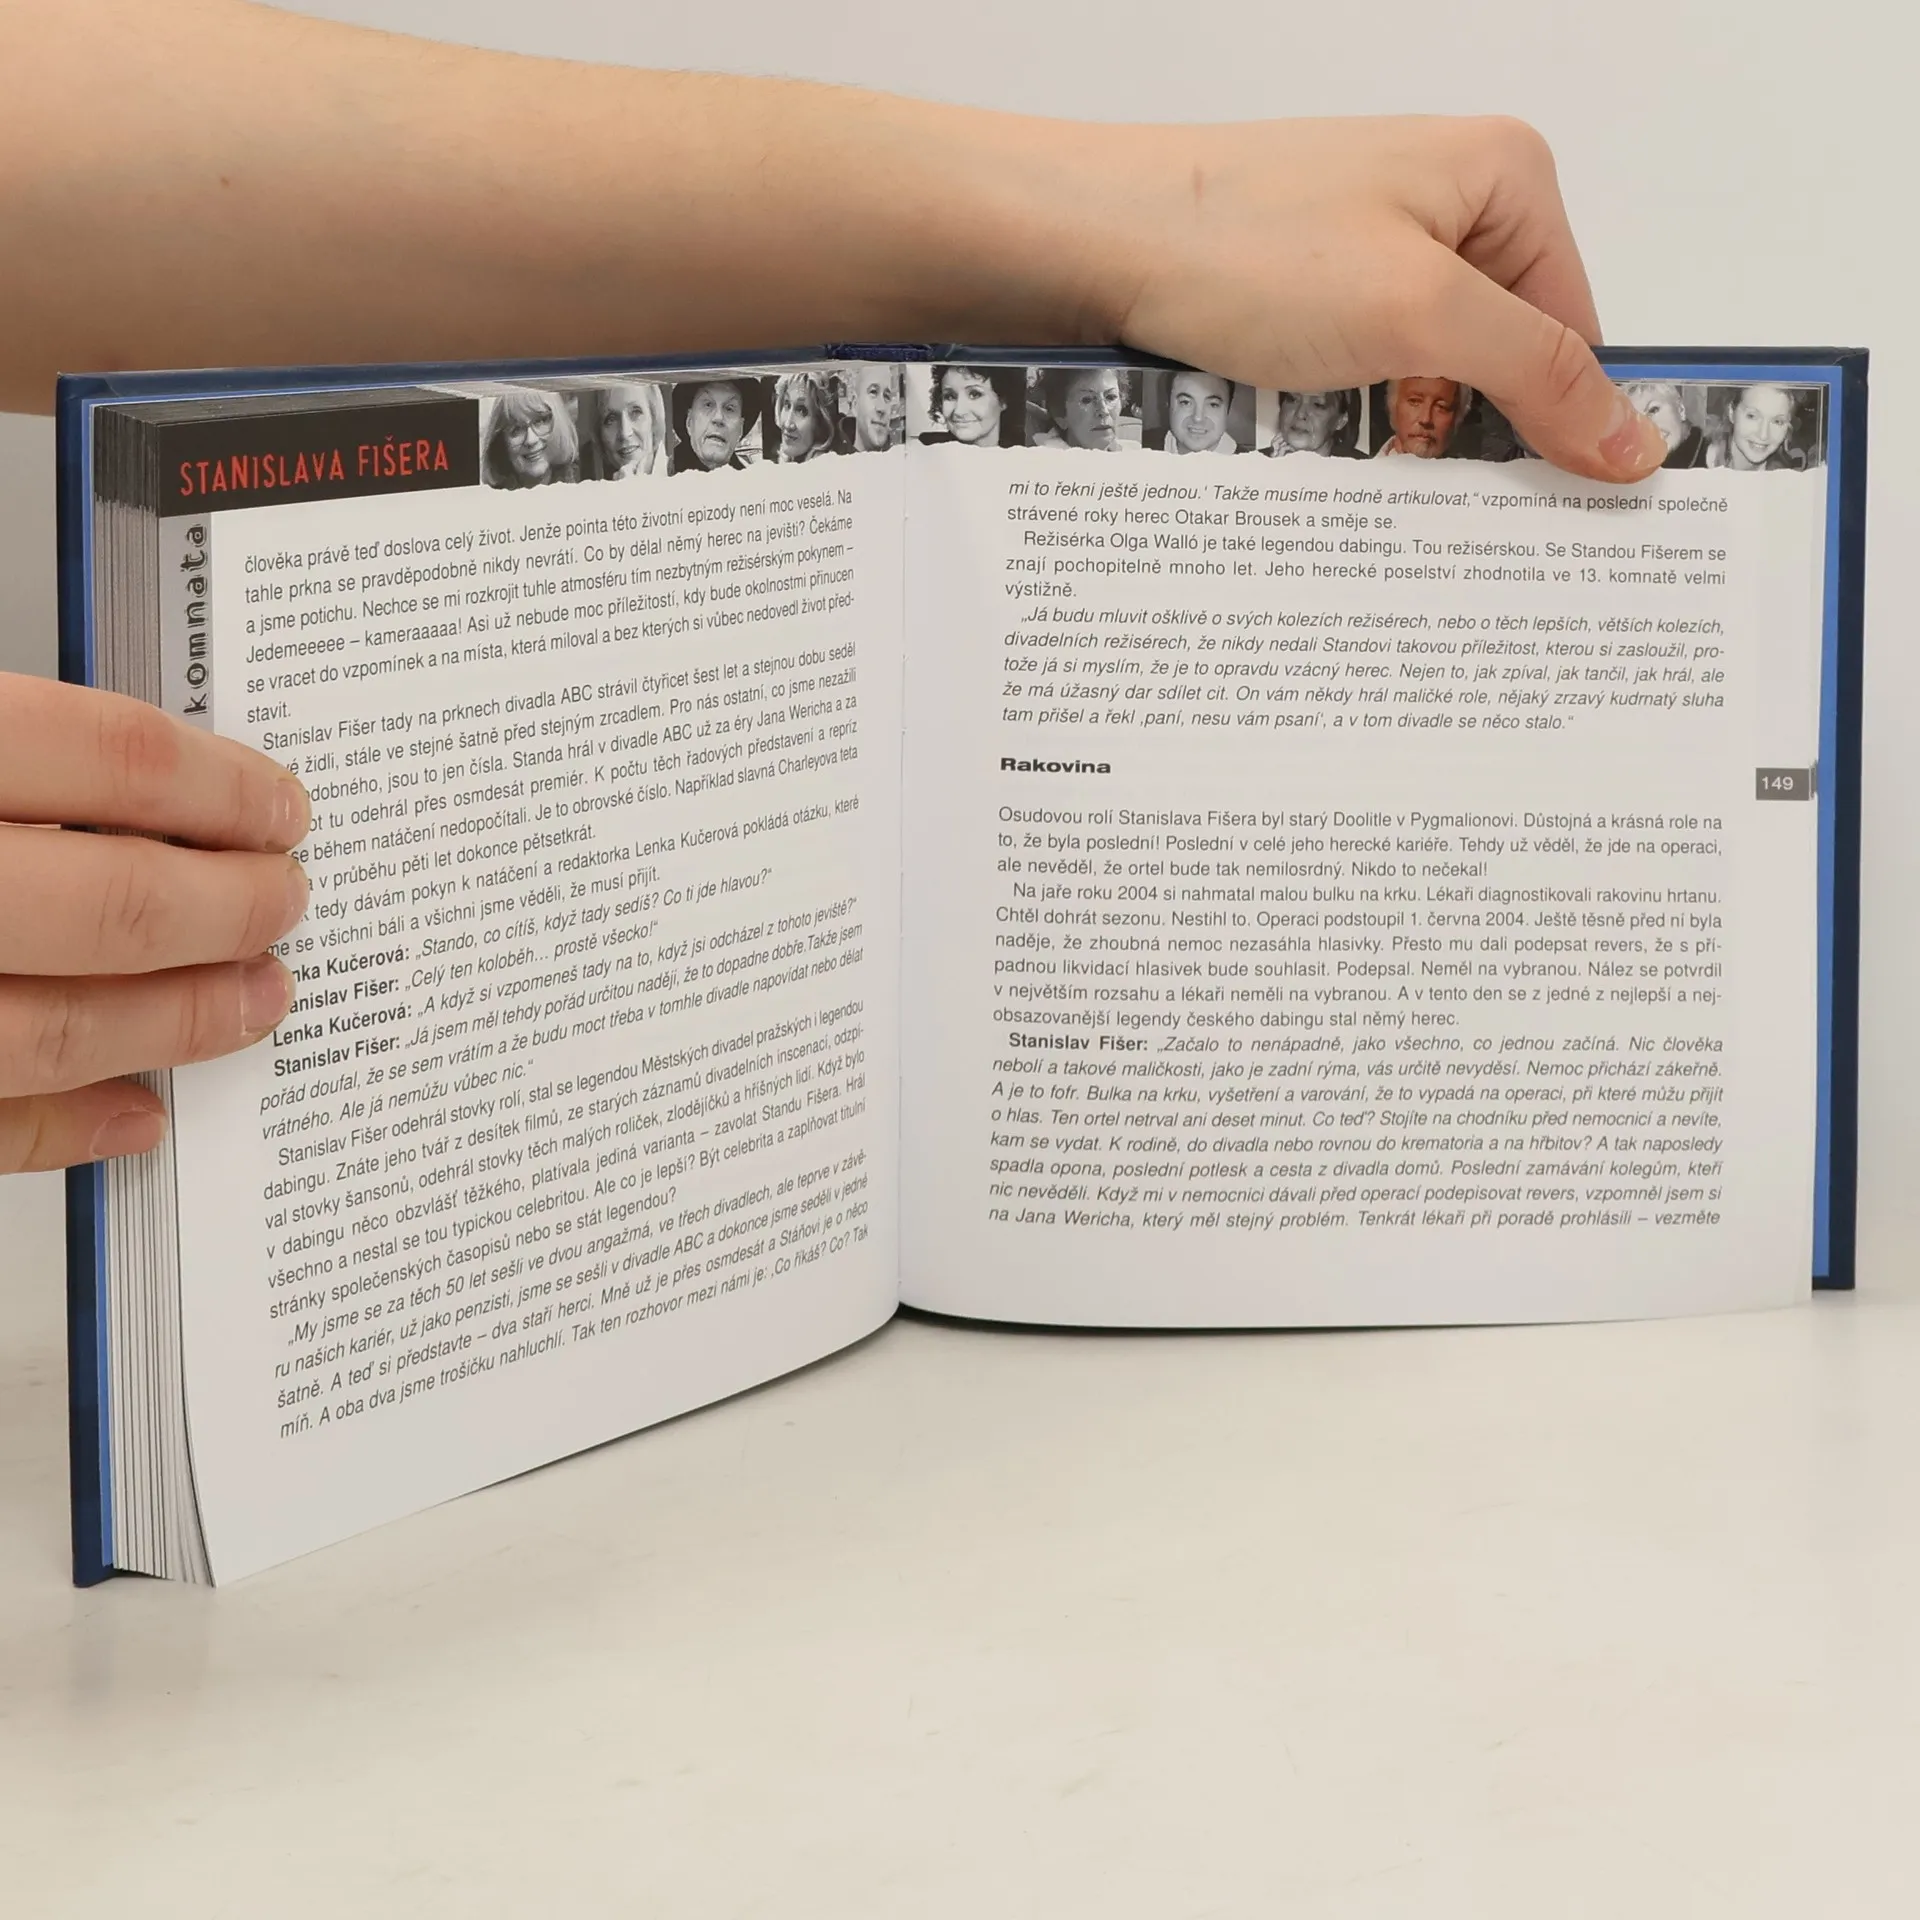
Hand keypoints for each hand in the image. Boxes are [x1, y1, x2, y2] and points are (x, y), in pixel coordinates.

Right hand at [0, 673, 309, 1172]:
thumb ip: (20, 751)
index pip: (113, 763)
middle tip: (286, 903)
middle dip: (231, 910)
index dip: (222, 788)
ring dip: (182, 1022)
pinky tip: (138, 1113)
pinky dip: (70, 1127)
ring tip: (258, 1002)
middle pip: (116, 904)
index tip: (281, 807)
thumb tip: (144, 783)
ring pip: (62, 1031)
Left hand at [1065, 114, 1667, 482]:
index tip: (1545, 508)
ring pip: (1426, 371)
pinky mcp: (1307, 288)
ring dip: (1403, 429)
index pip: (1574, 329)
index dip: (1560, 421)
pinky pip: (1362, 370)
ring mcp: (1370, 245)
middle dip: (1470, 427)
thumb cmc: (1244, 246)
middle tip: (1435, 491)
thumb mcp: (1420, 316)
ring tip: (1363, 459)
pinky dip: (1350, 417)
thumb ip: (1536, 376)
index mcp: (1504, 177)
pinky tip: (1323, 446)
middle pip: (1502, 354)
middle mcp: (1445, 201)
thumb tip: (1632, 440)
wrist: (1092, 240)